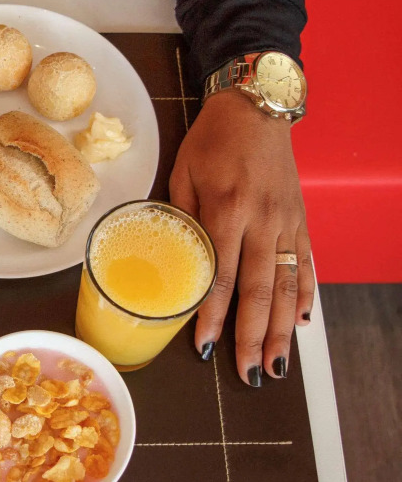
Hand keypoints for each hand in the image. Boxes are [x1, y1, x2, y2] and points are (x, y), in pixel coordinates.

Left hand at [169, 90, 313, 385]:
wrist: (257, 107)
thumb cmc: (213, 139)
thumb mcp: (183, 172)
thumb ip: (181, 217)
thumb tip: (175, 260)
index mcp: (227, 208)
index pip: (220, 274)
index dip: (214, 314)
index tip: (207, 346)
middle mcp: (262, 220)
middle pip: (259, 289)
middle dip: (253, 336)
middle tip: (247, 373)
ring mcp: (287, 222)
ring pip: (287, 285)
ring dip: (282, 328)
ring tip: (276, 364)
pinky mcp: (301, 220)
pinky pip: (307, 264)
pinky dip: (306, 296)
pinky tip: (301, 324)